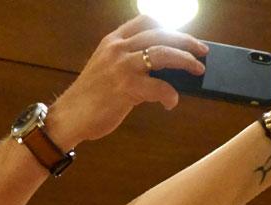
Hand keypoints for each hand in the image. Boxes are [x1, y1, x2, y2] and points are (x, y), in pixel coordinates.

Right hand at [48, 15, 207, 146]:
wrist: (69, 117)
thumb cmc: (90, 97)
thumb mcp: (106, 69)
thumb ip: (129, 63)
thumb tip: (162, 70)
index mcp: (112, 41)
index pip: (145, 21)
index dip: (168, 26)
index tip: (181, 34)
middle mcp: (118, 49)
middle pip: (161, 34)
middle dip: (186, 41)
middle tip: (201, 50)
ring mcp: (122, 67)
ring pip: (164, 53)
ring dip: (186, 60)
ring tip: (198, 69)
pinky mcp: (126, 88)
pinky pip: (160, 87)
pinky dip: (170, 95)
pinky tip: (171, 102)